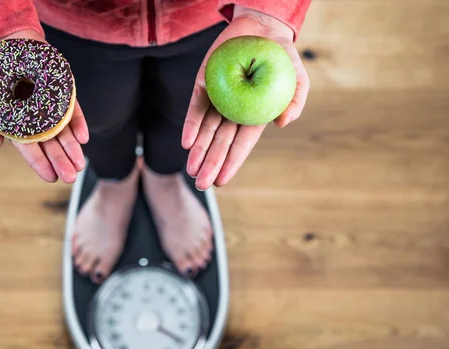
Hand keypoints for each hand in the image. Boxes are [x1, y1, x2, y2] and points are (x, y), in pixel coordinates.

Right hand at [0, 30, 87, 183]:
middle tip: (70, 176)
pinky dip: (78, 122)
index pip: (30, 147)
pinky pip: (72, 108)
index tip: (51, 177)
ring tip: (79, 164)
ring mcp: (50, 103)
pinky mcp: (61, 89)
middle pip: (50, 142)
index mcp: (17, 123)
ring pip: (63, 129)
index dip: (40, 163)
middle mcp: (35, 116)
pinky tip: (83, 138)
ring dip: (72, 146)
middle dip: (60, 160)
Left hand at [182, 8, 309, 190]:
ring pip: (205, 131)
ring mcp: (217, 100)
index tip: (222, 181)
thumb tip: (283, 123)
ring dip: (198, 151)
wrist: (260, 28)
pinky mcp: (203, 86)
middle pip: (220, 143)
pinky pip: (196, 108)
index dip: (232, 163)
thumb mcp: (297, 78)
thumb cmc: (282, 58)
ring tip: (191, 171)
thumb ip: (296, 101)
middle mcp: (233, 112)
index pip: (241, 145)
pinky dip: (191, 125)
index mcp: (254, 116)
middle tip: (201, 184)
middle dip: (211, 164)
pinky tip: (187, 143)